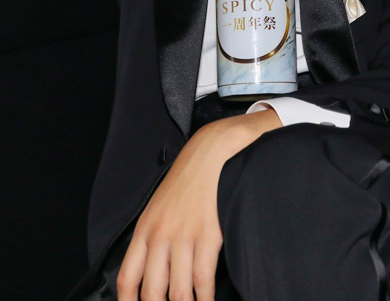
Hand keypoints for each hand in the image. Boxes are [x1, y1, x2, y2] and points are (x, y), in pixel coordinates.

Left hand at [116, 109, 280, 300]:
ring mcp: (183, 237)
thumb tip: (148, 275)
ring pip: (178, 293)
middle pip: (152, 293)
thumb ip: (150, 240)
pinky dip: (205, 299)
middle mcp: (160, 236)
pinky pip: (202, 281)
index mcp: (144, 230)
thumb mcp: (158, 208)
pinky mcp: (207, 236)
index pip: (128, 279)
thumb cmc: (185, 183)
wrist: (209, 155)